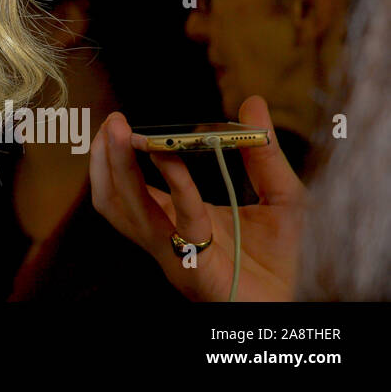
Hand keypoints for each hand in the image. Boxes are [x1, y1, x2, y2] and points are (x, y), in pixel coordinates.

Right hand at [90, 95, 306, 300]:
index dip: (118, 157)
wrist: (301, 305)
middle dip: (106, 160)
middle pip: (113, 201)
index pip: (128, 190)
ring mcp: (176, 257)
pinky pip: (181, 223)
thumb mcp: (279, 194)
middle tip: (113, 124)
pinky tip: (173, 159)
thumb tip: (254, 102)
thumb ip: (263, 152)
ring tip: (123, 136)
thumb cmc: (286, 257)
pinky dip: (175, 187)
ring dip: (120, 171)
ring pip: (128, 213)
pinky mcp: (198, 271)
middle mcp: (165, 240)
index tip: (120, 124)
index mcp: (173, 222)